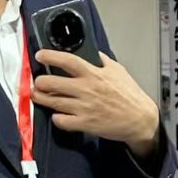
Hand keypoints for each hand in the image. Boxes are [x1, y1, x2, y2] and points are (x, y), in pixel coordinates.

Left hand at [32, 51, 161, 152]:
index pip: (68, 61)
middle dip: (40, 81)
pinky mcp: (85, 123)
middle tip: (38, 81)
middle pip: (53, 82)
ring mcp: (84, 108)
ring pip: (53, 102)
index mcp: (94, 74)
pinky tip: (57, 114)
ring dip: (41, 98)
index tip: (40, 55)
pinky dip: (56, 118)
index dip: (51, 57)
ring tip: (38, 96)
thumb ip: (103, 61)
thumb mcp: (119, 71)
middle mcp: (86, 89)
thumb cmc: (130, 95)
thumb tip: (92, 54)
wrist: (140, 120)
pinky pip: (61, 121)